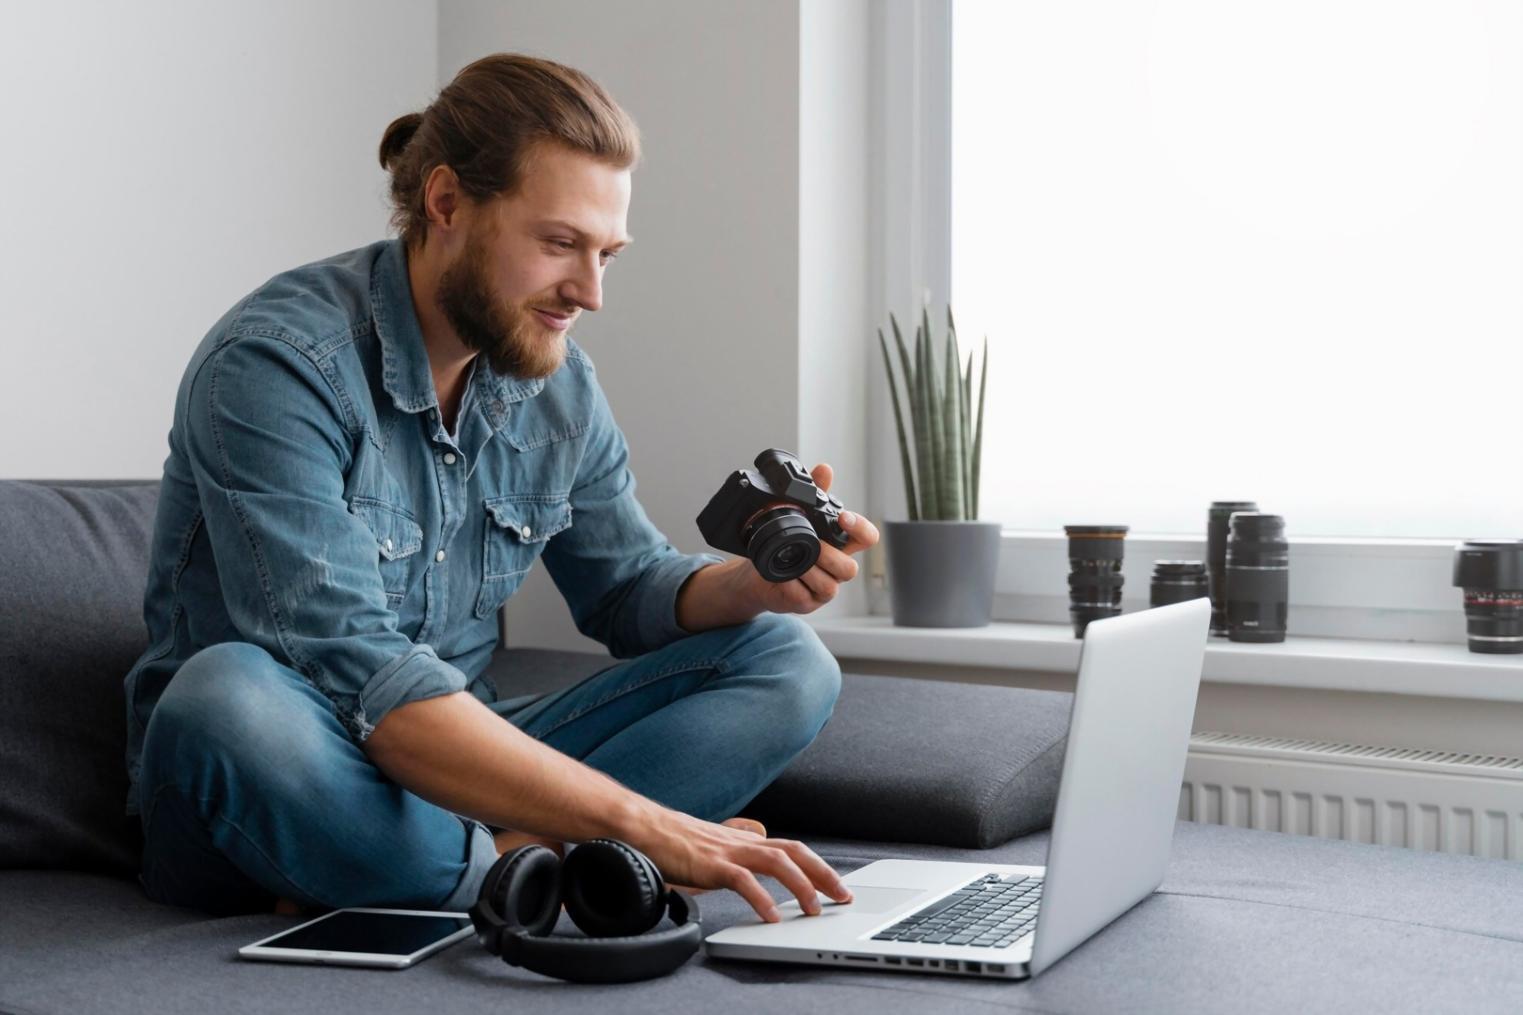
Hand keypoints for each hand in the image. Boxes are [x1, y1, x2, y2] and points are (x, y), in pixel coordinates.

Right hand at [632, 805, 852, 921]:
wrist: (641, 827)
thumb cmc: (672, 838)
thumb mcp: (714, 839)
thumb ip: (737, 837)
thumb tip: (759, 832)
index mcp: (743, 839)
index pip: (791, 847)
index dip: (817, 865)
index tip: (836, 885)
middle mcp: (741, 841)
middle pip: (794, 850)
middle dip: (823, 873)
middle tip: (842, 896)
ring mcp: (727, 851)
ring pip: (777, 861)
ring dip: (800, 885)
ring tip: (813, 910)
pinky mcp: (710, 864)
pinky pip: (743, 880)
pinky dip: (761, 898)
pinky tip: (770, 916)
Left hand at [744, 463, 879, 615]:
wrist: (757, 574)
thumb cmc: (785, 545)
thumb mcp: (798, 515)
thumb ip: (813, 492)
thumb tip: (824, 469)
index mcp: (841, 545)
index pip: (867, 538)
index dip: (861, 528)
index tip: (843, 517)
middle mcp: (837, 568)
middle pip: (850, 568)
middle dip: (829, 555)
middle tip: (811, 543)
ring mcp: (824, 588)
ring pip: (829, 586)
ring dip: (809, 570)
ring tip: (792, 560)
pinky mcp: (807, 603)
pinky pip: (804, 596)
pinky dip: (791, 584)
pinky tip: (780, 576)